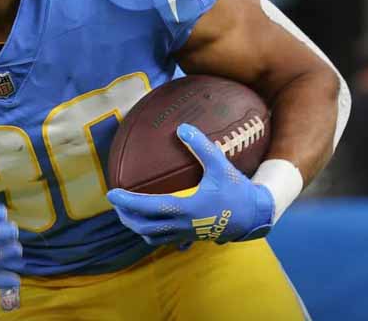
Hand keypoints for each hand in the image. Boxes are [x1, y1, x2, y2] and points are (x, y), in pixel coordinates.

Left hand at [106, 123, 274, 245]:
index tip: (111, 193)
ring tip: (128, 213)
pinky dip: (153, 235)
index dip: (127, 202)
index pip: (148, 207)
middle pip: (144, 228)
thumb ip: (201, 146)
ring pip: (153, 238)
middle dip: (126, 216)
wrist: (256, 216)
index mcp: (186, 208)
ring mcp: (187, 234)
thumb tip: (182, 127)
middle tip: (116, 203)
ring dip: (137, 227)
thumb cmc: (238, 190)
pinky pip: (166, 241)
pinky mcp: (192, 237)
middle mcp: (183, 225)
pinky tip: (151, 224)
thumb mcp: (221, 165)